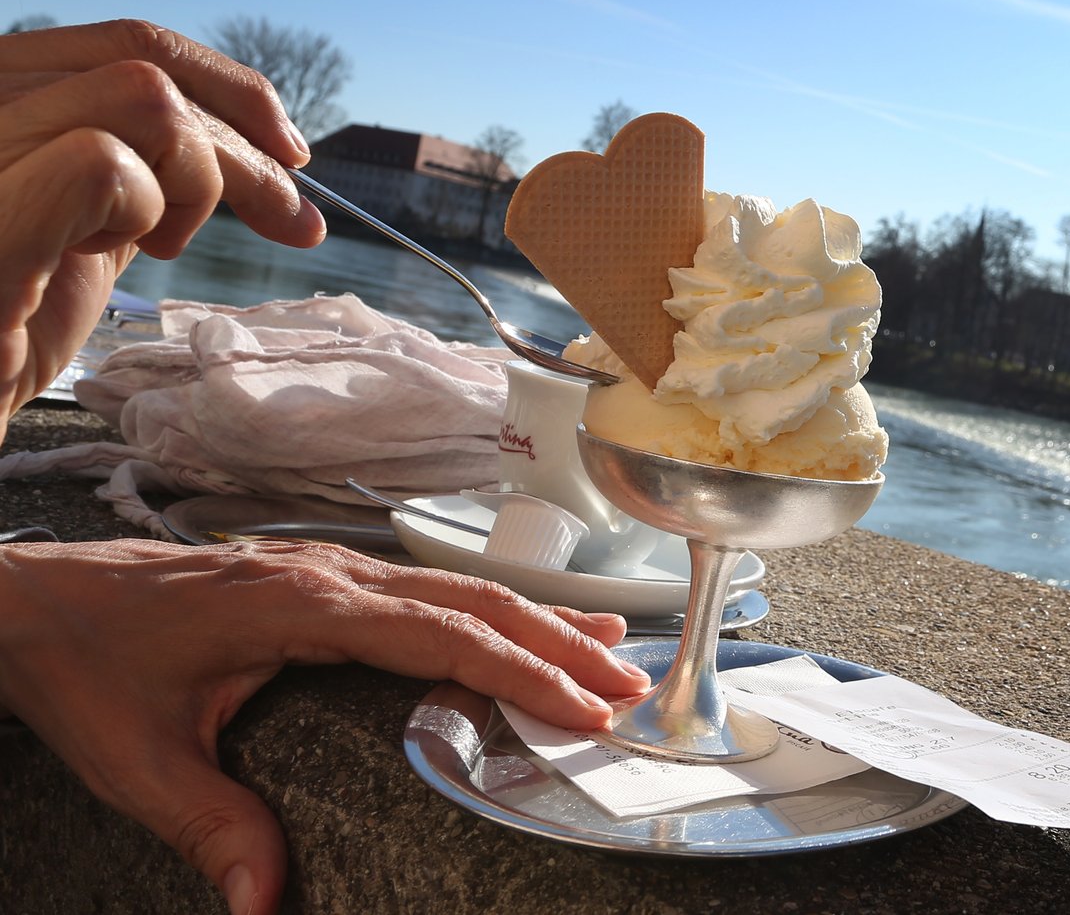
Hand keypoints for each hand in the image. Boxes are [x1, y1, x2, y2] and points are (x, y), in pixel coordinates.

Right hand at [0, 20, 327, 434]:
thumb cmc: (10, 324)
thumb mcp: (88, 218)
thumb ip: (143, 164)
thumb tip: (270, 149)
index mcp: (3, 92)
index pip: (132, 42)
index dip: (230, 89)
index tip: (290, 153)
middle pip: (152, 68)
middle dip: (241, 149)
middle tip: (287, 221)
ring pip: (145, 97)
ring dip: (186, 183)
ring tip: (148, 246)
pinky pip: (105, 161)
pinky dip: (141, 211)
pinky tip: (96, 257)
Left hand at [0, 539, 649, 914]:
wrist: (28, 601)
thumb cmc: (85, 667)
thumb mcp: (138, 758)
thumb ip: (211, 825)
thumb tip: (264, 903)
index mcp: (303, 606)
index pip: (443, 633)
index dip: (522, 670)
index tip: (582, 707)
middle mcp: (330, 575)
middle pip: (473, 600)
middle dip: (559, 643)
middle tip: (628, 686)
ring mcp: (328, 568)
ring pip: (458, 584)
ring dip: (536, 619)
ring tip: (610, 650)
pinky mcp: (320, 577)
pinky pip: (428, 587)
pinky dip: (490, 609)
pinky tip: (520, 626)